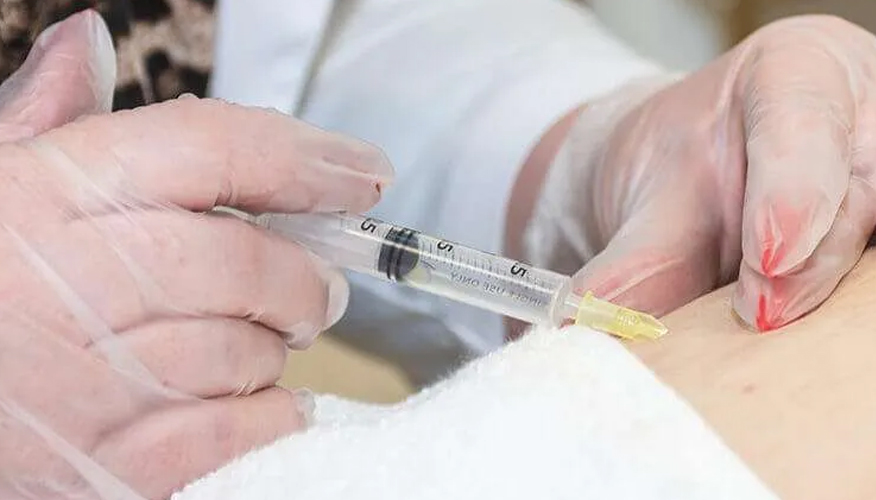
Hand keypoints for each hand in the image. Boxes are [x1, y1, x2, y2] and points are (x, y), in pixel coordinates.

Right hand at [0, 11, 391, 499]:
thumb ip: (46, 119)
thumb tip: (92, 42)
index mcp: (44, 193)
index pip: (212, 150)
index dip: (307, 159)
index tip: (363, 174)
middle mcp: (67, 280)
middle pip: (245, 261)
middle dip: (305, 278)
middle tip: (321, 291)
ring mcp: (82, 380)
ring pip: (244, 350)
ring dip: (277, 350)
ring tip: (267, 343)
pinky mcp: (94, 464)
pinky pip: (228, 434)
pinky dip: (269, 417)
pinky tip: (265, 403)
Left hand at [517, 15, 875, 330]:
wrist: (724, 154)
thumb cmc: (699, 168)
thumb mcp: (660, 202)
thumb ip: (636, 265)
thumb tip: (593, 331)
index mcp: (787, 78)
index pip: (792, 136)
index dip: (785, 204)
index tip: (768, 265)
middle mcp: (865, 99)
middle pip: (867, 171)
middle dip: (838, 239)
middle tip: (788, 294)